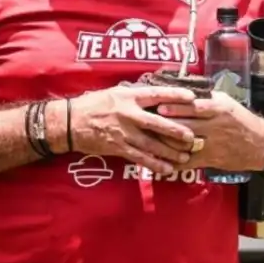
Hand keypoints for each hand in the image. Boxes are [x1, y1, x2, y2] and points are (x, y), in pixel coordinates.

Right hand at [69, 85, 197, 174]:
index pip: (156, 94)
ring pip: (152, 144)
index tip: (192, 97)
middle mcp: (127, 114)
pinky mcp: (118, 147)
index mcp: (127, 97)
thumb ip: (134, 95)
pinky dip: (155, 164)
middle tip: (192, 136)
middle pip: (158, 123)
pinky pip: (140, 158)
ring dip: (170, 152)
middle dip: (177, 131)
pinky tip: (167, 169)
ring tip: (185, 156)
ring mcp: (123, 132)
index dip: (174, 95)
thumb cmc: (92, 104)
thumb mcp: (114, 93)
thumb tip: (155, 95)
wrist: (71, 122)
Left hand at [157, 92, 263, 171]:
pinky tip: (158, 159)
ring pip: (185, 144)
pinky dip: (173, 162)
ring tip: (147, 138)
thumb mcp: (225, 101)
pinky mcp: (210, 160)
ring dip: (165, 142)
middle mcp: (215, 127)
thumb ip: (204, 96)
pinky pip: (189, 162)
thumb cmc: (240, 119)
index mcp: (219, 109)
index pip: (194, 107)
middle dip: (165, 125)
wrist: (262, 145)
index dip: (175, 107)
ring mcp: (212, 145)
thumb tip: (179, 87)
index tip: (159, 105)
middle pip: (186, 126)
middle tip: (146, 121)